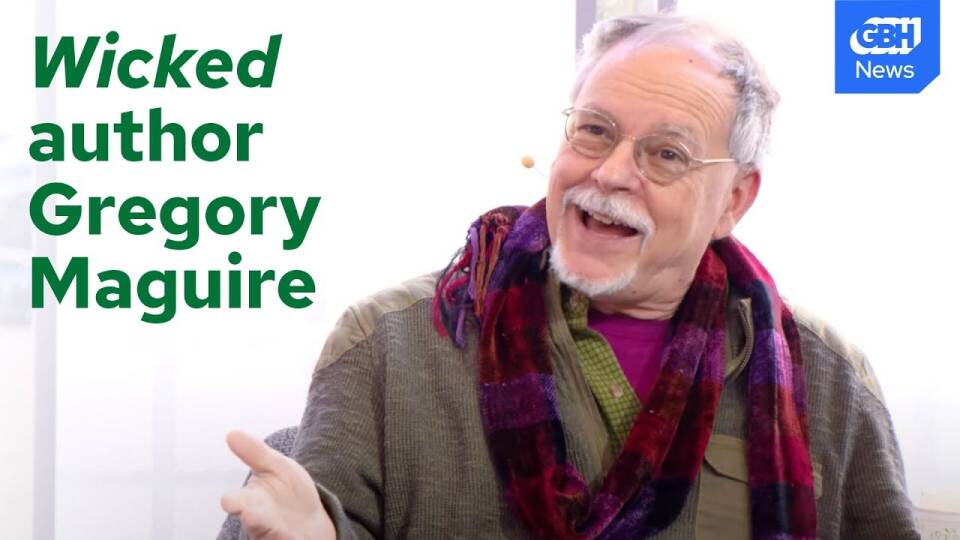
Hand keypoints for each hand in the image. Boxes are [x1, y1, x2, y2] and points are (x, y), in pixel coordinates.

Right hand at [221, 430, 335, 539]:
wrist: (312, 518)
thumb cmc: (288, 492)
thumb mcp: (276, 467)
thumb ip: (255, 453)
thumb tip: (232, 433)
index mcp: (251, 499)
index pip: (237, 501)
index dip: (234, 502)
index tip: (229, 500)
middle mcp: (258, 519)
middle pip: (252, 520)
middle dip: (251, 517)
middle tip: (249, 513)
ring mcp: (273, 533)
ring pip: (267, 532)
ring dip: (267, 527)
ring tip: (261, 519)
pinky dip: (289, 538)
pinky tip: (295, 535)